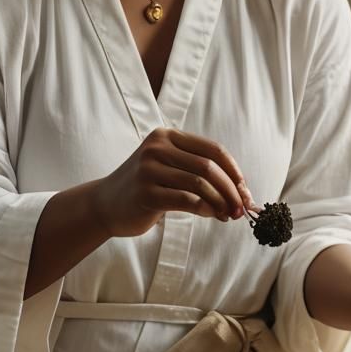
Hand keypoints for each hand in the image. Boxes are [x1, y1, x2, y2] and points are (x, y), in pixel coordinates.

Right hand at [92, 127, 252, 236]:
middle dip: (231, 189)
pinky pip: (187, 200)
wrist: (104, 205)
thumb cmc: (146, 188)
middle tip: (241, 207)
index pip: (212, 149)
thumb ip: (199, 173)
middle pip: (209, 167)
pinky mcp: (146, 193)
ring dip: (221, 202)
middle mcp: (157, 148)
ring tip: (228, 214)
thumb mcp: (169, 169)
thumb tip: (240, 192)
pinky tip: (211, 215)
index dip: (234, 170)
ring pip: (200, 184)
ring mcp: (149, 169)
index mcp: (167, 136)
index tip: (245, 189)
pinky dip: (206, 209)